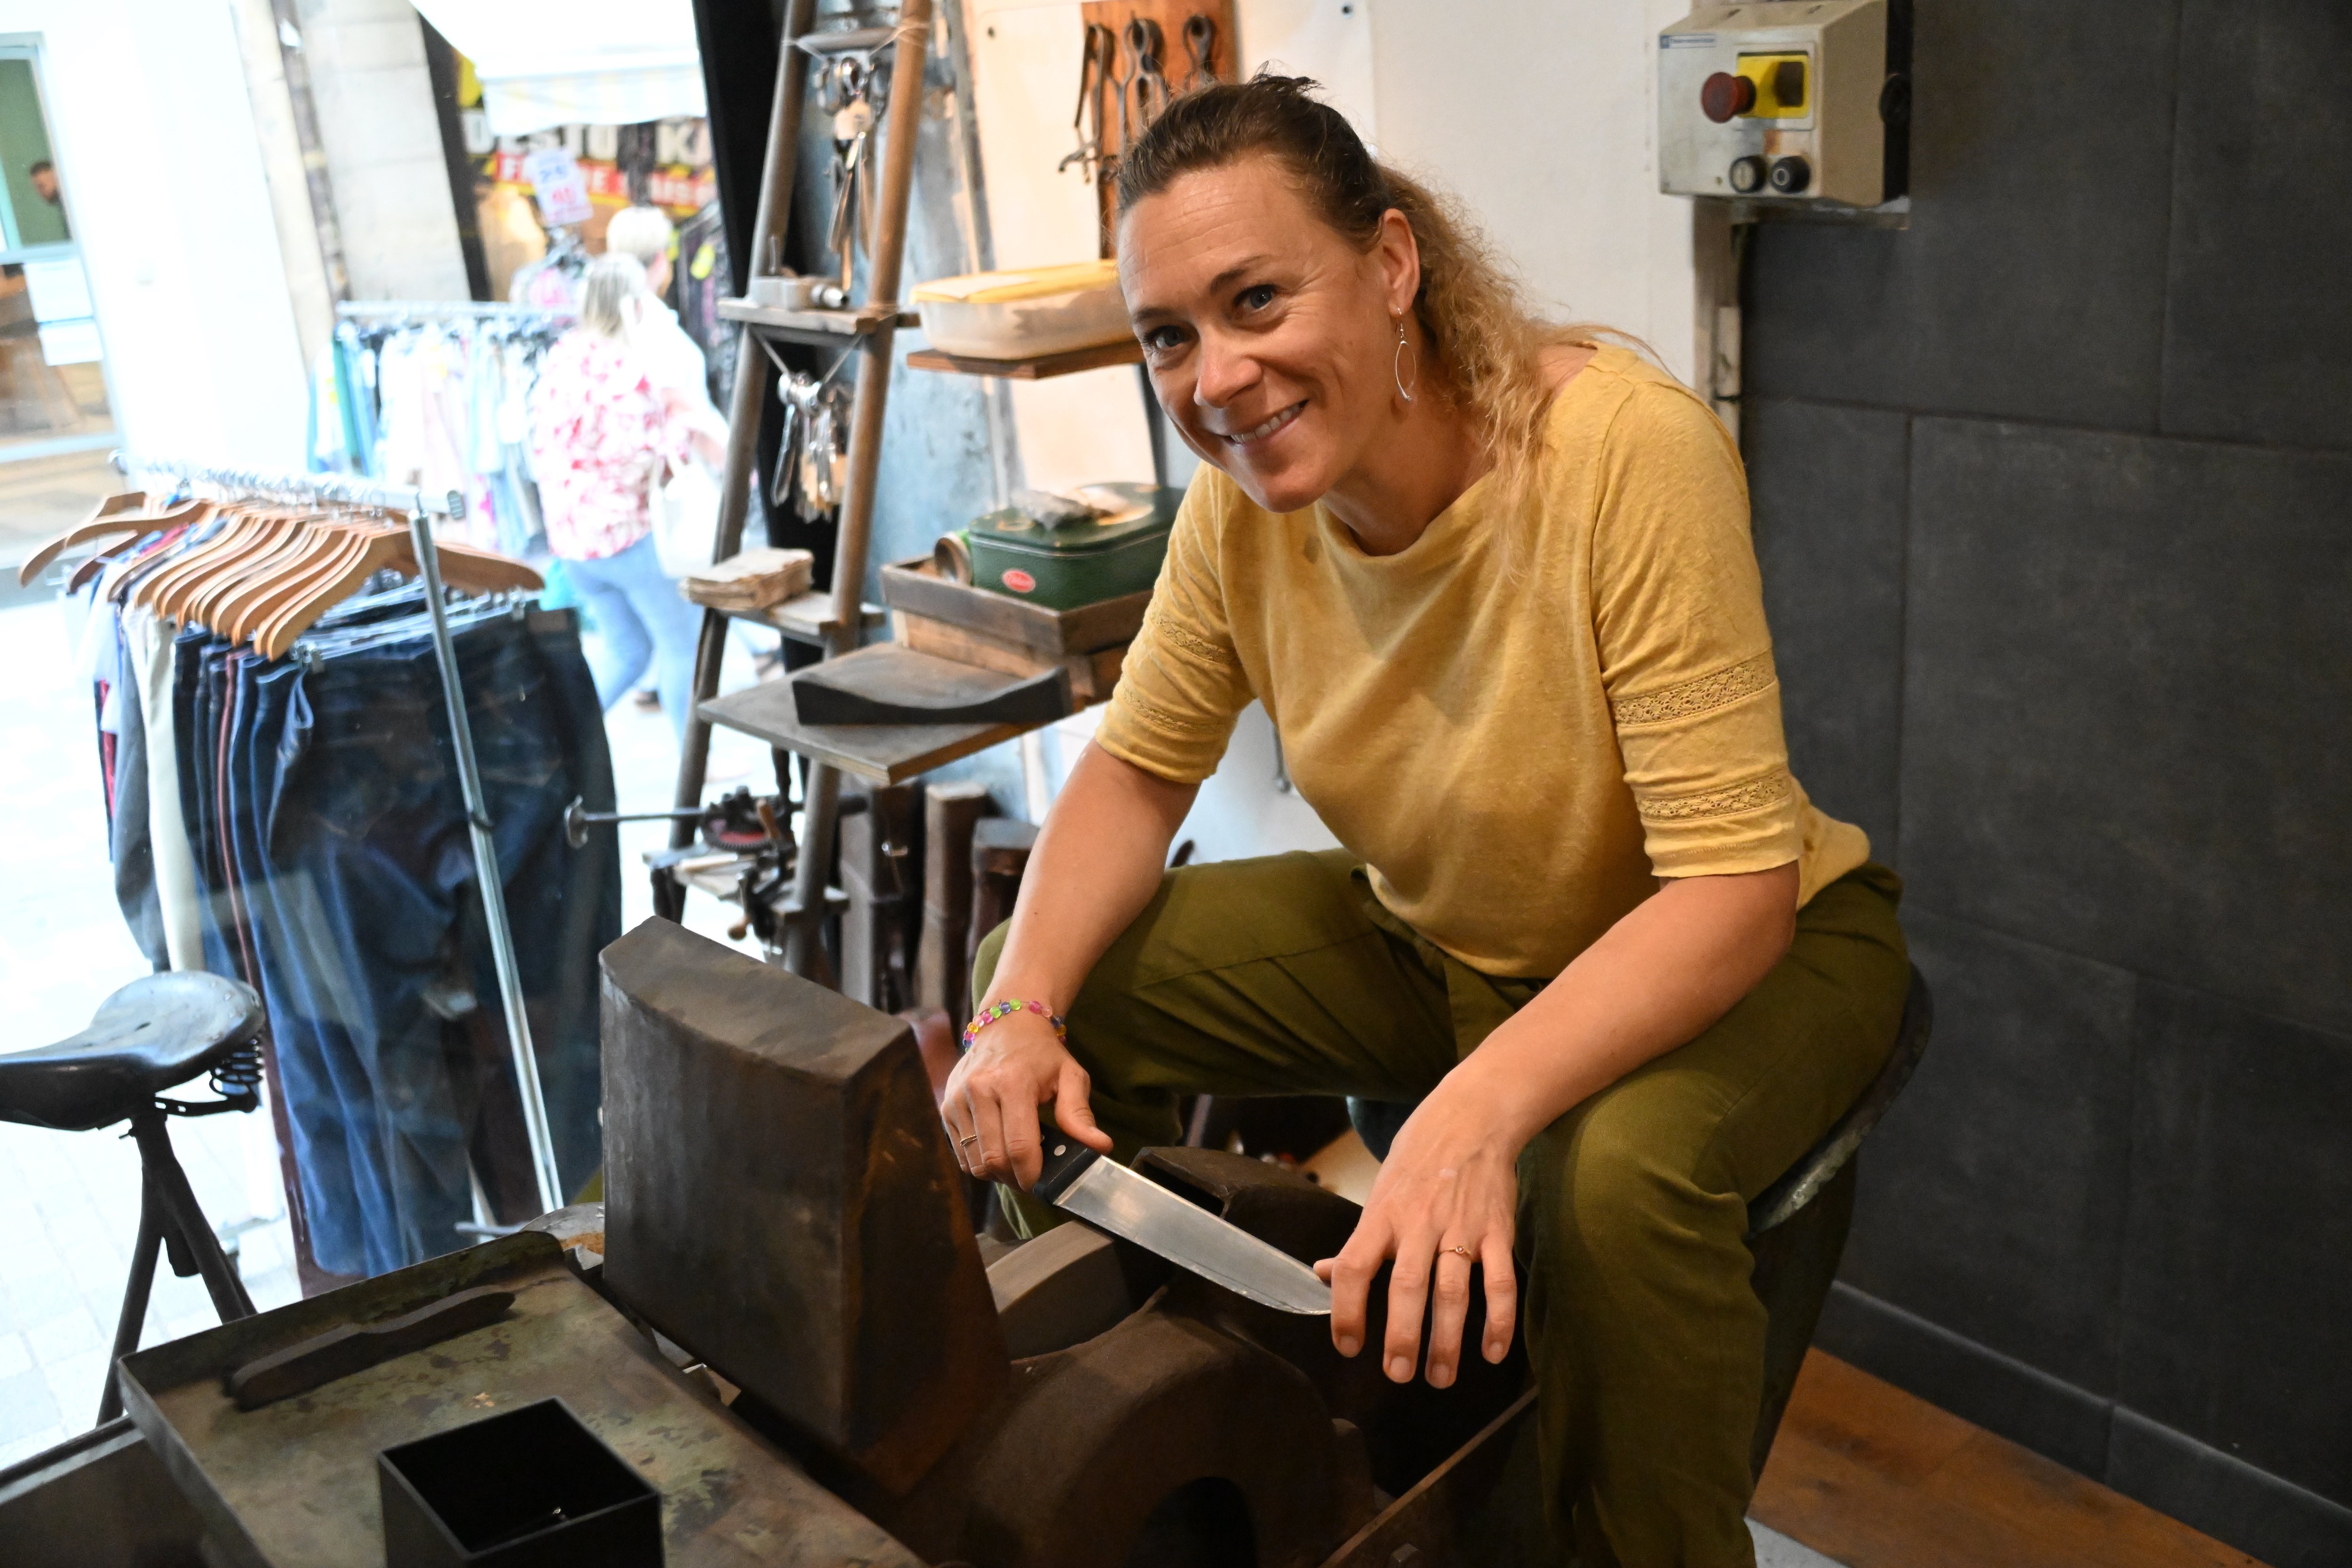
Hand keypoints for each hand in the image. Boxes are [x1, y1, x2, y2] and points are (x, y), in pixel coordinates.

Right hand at [940, 1007, 1112, 1187]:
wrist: (1006, 1025)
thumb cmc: (1042, 1054)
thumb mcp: (1070, 1076)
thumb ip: (1080, 1114)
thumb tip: (1100, 1146)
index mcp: (1012, 1082)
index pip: (1019, 1146)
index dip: (1031, 1175)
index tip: (1041, 1182)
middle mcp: (978, 1090)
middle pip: (994, 1159)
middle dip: (1014, 1179)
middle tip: (1030, 1176)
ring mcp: (957, 1099)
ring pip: (974, 1162)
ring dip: (996, 1173)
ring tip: (1015, 1162)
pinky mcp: (946, 1107)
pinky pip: (960, 1154)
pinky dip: (980, 1162)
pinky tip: (997, 1149)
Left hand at [1314, 1086, 1518, 1387]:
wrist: (1472, 1117)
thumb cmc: (1418, 1159)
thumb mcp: (1380, 1192)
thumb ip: (1359, 1240)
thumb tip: (1325, 1273)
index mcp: (1383, 1216)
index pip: (1355, 1266)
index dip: (1346, 1308)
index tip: (1347, 1345)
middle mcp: (1419, 1223)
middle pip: (1407, 1285)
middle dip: (1402, 1334)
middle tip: (1397, 1374)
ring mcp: (1461, 1228)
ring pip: (1453, 1290)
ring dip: (1447, 1339)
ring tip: (1440, 1377)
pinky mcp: (1497, 1230)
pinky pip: (1500, 1281)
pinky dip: (1499, 1319)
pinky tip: (1493, 1352)